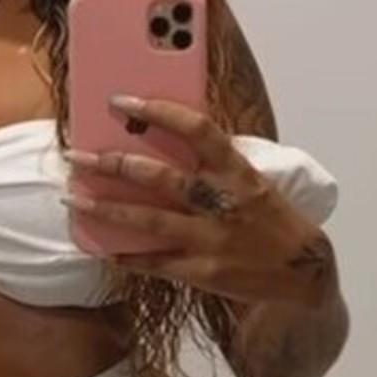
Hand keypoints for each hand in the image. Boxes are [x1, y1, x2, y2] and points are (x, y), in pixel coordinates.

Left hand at [66, 96, 335, 308]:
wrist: (303, 275)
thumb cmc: (272, 219)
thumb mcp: (254, 181)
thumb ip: (217, 163)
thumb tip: (169, 137)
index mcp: (240, 172)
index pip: (198, 130)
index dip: (158, 112)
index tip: (122, 102)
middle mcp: (224, 204)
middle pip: (161, 178)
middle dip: (114, 164)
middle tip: (77, 155)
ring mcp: (211, 241)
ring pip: (149, 221)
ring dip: (107, 210)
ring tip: (74, 198)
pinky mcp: (203, 273)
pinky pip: (155, 263)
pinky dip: (126, 256)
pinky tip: (102, 249)